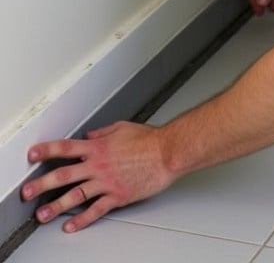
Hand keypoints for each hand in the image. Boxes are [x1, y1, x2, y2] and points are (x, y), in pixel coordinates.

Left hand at [23, 121, 172, 232]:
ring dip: (56, 206)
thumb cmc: (149, 140)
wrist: (167, 153)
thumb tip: (89, 134)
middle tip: (27, 192)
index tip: (32, 154)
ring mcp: (106, 182)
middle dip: (42, 184)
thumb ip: (103, 132)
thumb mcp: (123, 127)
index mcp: (99, 146)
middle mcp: (98, 165)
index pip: (66, 147)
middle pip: (64, 174)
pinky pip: (96, 210)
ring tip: (42, 215)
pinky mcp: (117, 196)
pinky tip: (71, 226)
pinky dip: (82, 220)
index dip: (47, 150)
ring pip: (75, 195)